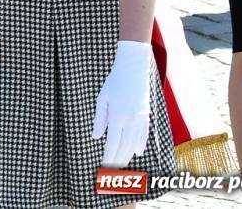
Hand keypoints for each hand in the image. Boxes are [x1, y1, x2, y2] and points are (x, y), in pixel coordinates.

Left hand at [92, 40, 152, 166]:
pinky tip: (136, 153)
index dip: (109, 156)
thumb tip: (95, 137)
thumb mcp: (102, 99)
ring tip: (121, 165)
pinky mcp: (146, 116)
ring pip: (135, 143)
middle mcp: (131, 121)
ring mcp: (141, 119)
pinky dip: (140, 145)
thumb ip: (99, 120)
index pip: (113, 143)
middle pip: (125, 146)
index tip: (103, 165)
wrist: (134, 71)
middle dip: (118, 159)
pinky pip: (143, 135)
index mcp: (118, 117)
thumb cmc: (114, 83)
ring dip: (128, 155)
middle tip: (112, 171)